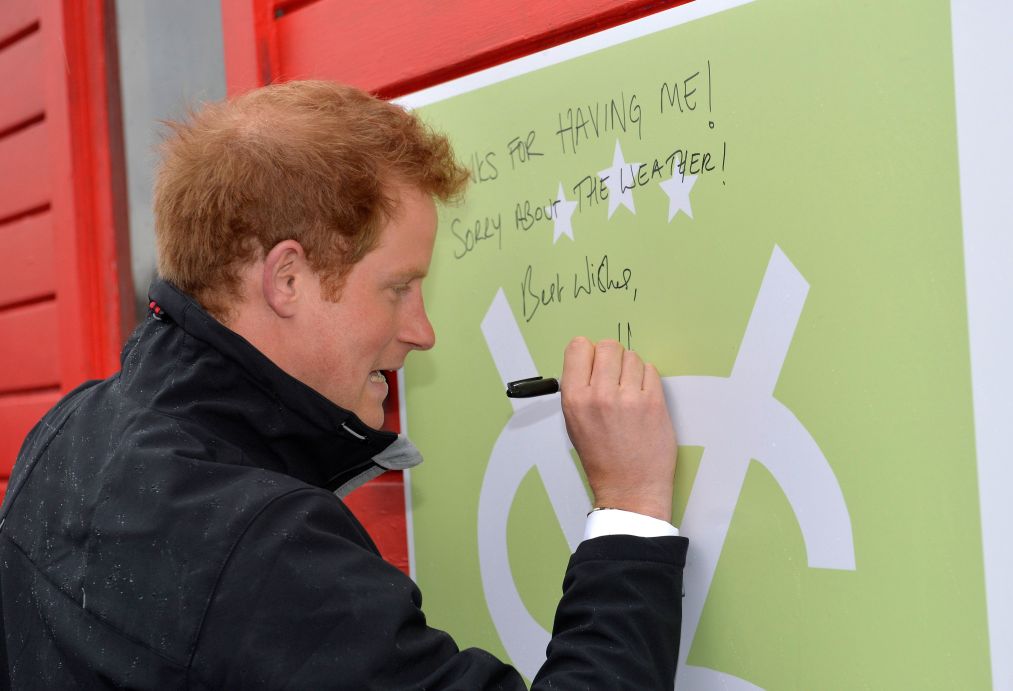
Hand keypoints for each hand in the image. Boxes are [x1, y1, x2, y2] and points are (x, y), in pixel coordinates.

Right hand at [560, 338, 676, 521]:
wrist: (629, 489)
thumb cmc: (603, 460)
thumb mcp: (574, 423)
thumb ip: (579, 389)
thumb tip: (589, 363)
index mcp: (574, 399)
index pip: (578, 346)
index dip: (588, 352)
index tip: (594, 362)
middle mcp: (599, 395)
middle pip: (608, 346)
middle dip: (612, 358)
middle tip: (615, 377)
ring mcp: (628, 398)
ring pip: (632, 356)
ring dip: (632, 369)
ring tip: (630, 392)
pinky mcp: (653, 402)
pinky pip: (651, 370)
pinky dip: (648, 380)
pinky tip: (642, 399)